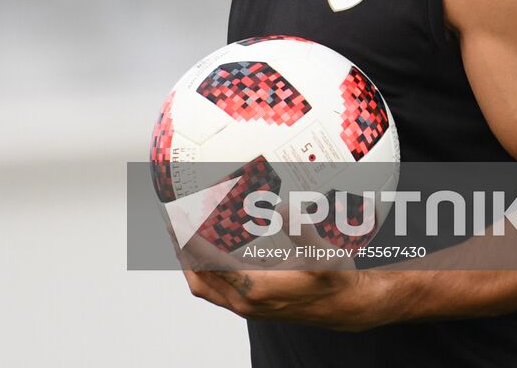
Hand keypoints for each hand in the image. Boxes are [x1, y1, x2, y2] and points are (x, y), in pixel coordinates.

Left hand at [168, 205, 380, 330]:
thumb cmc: (334, 280)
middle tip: (171, 222)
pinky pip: (215, 289)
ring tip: (180, 235)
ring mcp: (246, 307)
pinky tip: (207, 249)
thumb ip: (302, 230)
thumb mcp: (323, 252)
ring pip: (204, 286)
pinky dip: (204, 269)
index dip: (190, 240)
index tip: (176, 219)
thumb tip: (283, 209)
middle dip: (181, 249)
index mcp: (256, 289)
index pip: (210, 263)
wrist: (344, 307)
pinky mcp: (250, 306)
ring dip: (189, 261)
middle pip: (198, 276)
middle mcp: (245, 302)